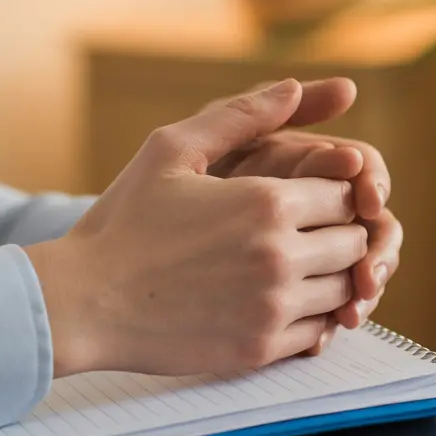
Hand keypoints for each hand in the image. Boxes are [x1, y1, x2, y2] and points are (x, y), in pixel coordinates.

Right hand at [25, 80, 366, 377]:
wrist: (80, 303)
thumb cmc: (124, 222)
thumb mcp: (172, 150)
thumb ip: (241, 115)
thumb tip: (293, 86)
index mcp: (267, 202)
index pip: (346, 195)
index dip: (332, 194)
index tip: (307, 200)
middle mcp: (280, 255)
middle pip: (355, 242)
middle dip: (338, 235)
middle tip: (305, 235)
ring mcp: (272, 306)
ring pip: (345, 288)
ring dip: (331, 278)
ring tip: (294, 268)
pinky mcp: (261, 349)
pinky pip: (321, 332)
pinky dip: (313, 318)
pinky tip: (280, 303)